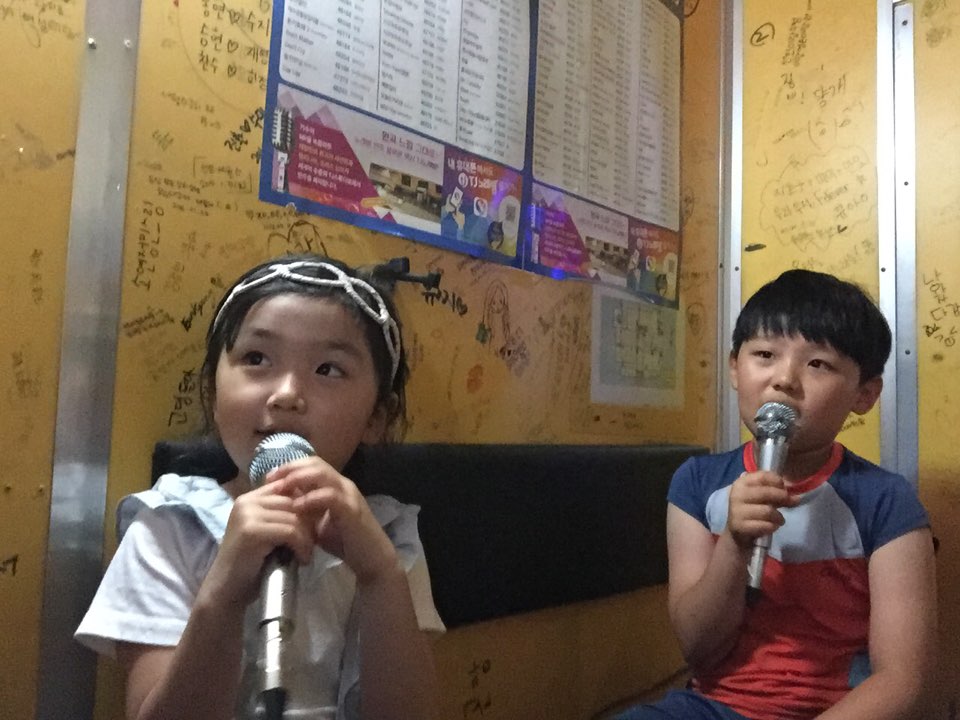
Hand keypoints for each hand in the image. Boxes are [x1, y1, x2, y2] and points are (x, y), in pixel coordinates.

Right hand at [201, 481, 316, 607]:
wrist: (225, 590)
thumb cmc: (250, 565)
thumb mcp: (268, 533)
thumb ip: (281, 516)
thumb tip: (314, 505)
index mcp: (249, 498)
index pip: (287, 487)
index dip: (305, 505)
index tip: (312, 526)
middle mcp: (246, 501)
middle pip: (293, 502)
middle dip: (308, 523)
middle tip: (311, 544)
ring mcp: (247, 514)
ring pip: (294, 518)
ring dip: (307, 538)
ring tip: (306, 554)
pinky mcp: (251, 531)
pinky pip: (290, 532)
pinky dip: (301, 546)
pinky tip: (302, 559)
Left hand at [269, 457, 399, 584]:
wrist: (371, 559)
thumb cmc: (344, 542)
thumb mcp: (318, 523)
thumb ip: (306, 511)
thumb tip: (282, 504)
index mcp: (336, 486)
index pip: (312, 464)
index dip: (290, 467)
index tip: (270, 477)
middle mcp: (344, 485)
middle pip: (315, 463)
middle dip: (290, 469)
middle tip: (271, 479)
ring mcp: (349, 496)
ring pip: (322, 474)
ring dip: (298, 479)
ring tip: (280, 488)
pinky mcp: (352, 510)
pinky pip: (330, 496)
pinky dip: (311, 498)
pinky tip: (297, 506)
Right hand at [726, 470, 793, 549]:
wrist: (737, 528)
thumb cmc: (753, 508)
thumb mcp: (764, 496)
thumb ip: (779, 493)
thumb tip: (797, 497)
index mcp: (742, 483)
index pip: (762, 476)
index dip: (777, 481)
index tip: (784, 487)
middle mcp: (737, 495)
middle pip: (766, 493)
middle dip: (782, 498)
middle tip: (788, 502)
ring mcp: (737, 511)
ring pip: (767, 511)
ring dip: (779, 516)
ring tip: (780, 519)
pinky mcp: (740, 526)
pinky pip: (765, 526)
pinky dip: (773, 527)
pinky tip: (772, 526)